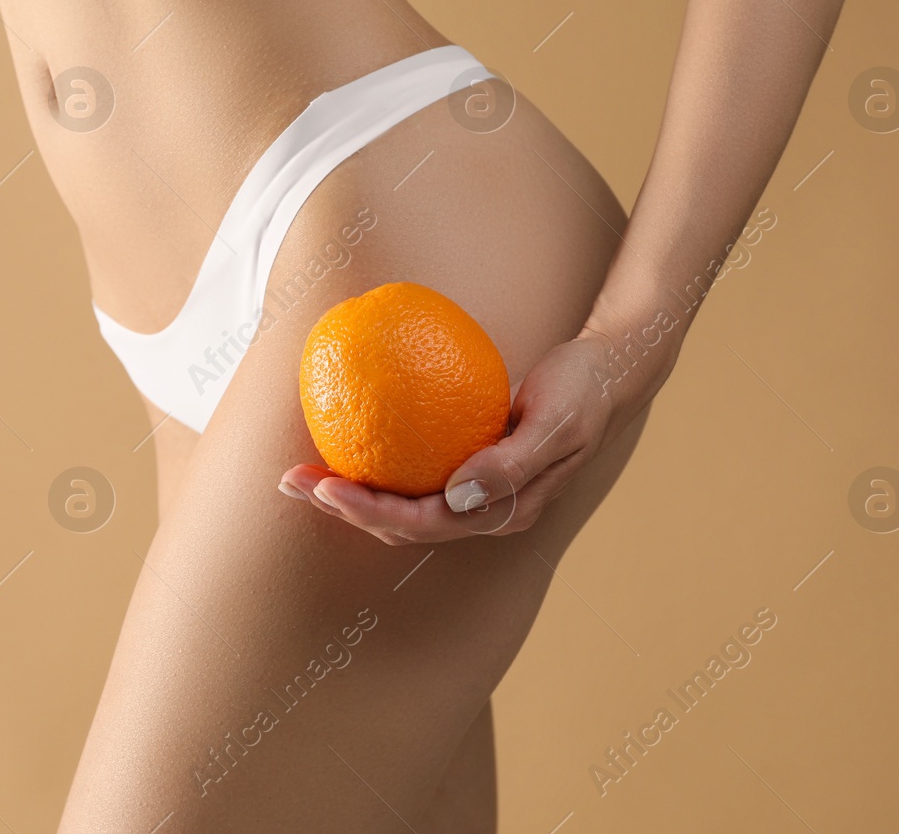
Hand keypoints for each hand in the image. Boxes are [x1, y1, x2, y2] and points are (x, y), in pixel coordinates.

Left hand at [277, 328, 662, 543]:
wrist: (608, 372)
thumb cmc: (583, 392)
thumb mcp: (556, 422)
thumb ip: (512, 464)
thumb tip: (459, 496)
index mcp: (504, 512)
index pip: (424, 523)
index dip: (370, 512)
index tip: (326, 486)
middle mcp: (484, 511)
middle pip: (401, 525)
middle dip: (344, 509)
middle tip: (291, 481)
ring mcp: (474, 492)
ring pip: (400, 504)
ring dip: (350, 492)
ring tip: (301, 471)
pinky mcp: (465, 467)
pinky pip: (410, 474)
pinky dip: (374, 465)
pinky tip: (343, 436)